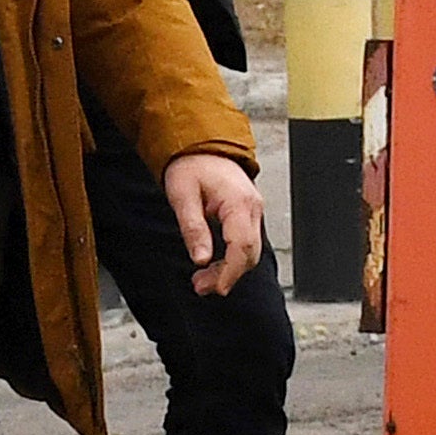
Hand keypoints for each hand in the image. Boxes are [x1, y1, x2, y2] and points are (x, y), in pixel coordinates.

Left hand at [162, 150, 265, 296]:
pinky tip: (212, 266)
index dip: (231, 271)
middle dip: (228, 275)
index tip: (217, 288)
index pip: (242, 245)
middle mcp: (253, 208)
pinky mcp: (247, 214)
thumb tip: (200, 259)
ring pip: (249, 250)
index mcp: (239, 202)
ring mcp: (253, 211)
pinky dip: (231, 258)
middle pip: (249, 253)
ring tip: (202, 281)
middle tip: (201, 287)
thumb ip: (193, 228)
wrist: (202, 146)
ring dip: (229, 269)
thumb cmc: (191, 166)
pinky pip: (245, 242)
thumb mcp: (182, 196)